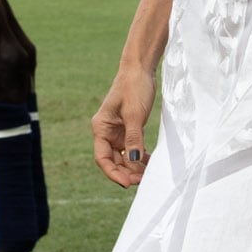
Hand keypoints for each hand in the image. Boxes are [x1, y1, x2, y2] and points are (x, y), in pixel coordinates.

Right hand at [91, 63, 156, 187]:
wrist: (140, 69)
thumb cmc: (134, 87)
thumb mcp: (134, 114)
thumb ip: (133, 138)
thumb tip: (132, 161)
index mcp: (101, 128)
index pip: (102, 157)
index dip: (113, 173)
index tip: (127, 183)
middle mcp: (107, 132)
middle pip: (113, 160)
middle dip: (126, 172)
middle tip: (143, 180)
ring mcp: (118, 131)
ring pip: (124, 156)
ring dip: (134, 167)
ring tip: (148, 175)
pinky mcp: (130, 128)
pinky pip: (133, 148)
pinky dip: (140, 157)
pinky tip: (150, 163)